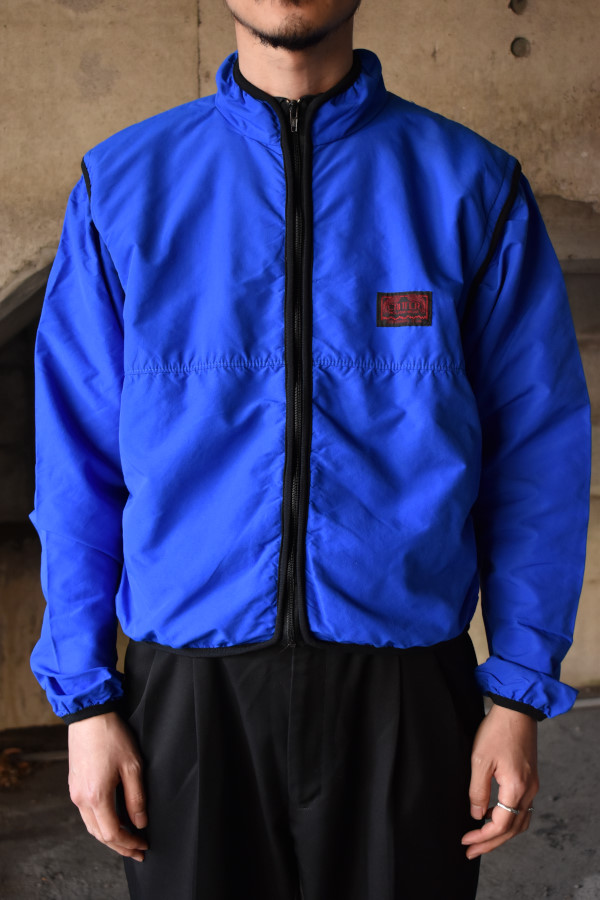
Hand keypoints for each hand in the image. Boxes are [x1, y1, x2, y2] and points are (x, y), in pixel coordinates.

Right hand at [68, 711, 148, 861]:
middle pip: (99, 834)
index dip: (128, 843)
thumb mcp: (132, 766)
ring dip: (109, 836)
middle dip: (120, 845)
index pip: (112, 833)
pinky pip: (86, 814)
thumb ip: (136, 798)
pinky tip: (113, 820)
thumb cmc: (112, 737)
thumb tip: (140, 822)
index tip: (143, 846)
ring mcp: (75, 793)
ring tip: (128, 839)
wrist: (89, 716)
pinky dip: (101, 823)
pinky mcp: (74, 785)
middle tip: (138, 850)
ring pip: (91, 826)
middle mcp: (81, 799)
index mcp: (96, 796)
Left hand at [461, 702, 538, 858]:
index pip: (501, 826)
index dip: (482, 837)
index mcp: (516, 788)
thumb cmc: (497, 730)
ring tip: (480, 837)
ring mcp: (532, 785)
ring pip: (520, 821)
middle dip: (491, 843)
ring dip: (501, 833)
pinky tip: (492, 814)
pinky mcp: (530, 778)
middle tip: (471, 851)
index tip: (465, 841)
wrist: (516, 709)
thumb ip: (477, 791)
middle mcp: (529, 791)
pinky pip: (521, 808)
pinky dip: (508, 818)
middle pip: (513, 829)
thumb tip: (476, 815)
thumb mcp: (479, 760)